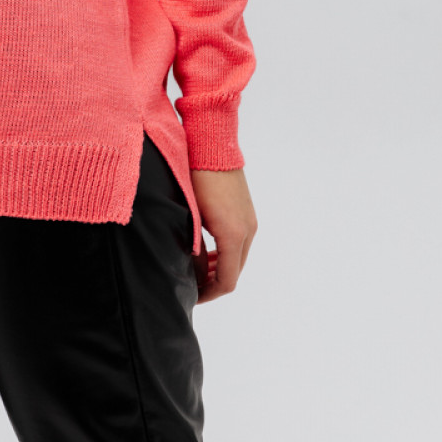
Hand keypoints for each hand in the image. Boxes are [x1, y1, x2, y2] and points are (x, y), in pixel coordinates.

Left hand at [189, 167, 257, 303]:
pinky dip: (226, 253)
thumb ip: (193, 247)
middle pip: (234, 271)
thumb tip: (192, 270)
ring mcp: (250, 221)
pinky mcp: (247, 212)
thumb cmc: (196, 178)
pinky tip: (208, 252)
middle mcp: (248, 230)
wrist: (212, 145)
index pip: (227, 281)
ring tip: (197, 272)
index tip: (191, 296)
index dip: (209, 294)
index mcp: (234, 235)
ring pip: (238, 257)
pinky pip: (240, 242)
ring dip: (220, 268)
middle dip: (214, 283)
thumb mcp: (190, 216)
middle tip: (192, 287)